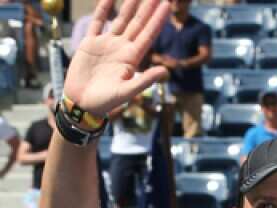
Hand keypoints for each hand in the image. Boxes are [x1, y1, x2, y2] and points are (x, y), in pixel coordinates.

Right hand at [64, 0, 171, 116]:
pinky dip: (103, 9)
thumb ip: (145, 80)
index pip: (148, 34)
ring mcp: (107, 44)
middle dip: (147, 8)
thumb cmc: (106, 101)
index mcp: (133, 58)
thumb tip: (165, 71)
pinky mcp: (90, 43)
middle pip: (138, 23)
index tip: (167, 4)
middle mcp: (122, 48)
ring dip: (129, 5)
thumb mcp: (127, 91)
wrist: (82, 103)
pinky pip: (97, 22)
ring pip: (120, 20)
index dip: (158, 19)